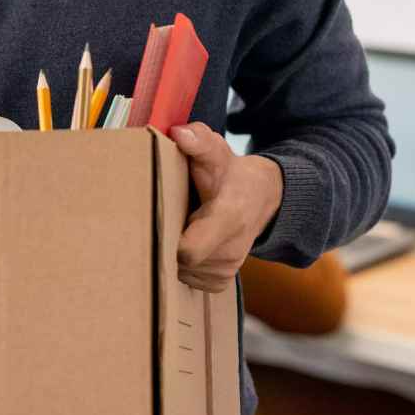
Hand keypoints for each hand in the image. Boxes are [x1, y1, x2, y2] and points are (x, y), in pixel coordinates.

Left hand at [168, 122, 283, 292]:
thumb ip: (198, 141)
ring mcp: (227, 269)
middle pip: (178, 263)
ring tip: (173, 228)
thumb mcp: (217, 152)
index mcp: (228, 217)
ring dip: (170, 254)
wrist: (263, 198)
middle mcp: (230, 250)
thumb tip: (177, 133)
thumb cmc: (230, 173)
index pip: (189, 250)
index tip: (150, 223)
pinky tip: (183, 242)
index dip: (165, 241)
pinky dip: (181, 265)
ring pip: (180, 273)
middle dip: (162, 243)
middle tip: (153, 220)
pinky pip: (188, 281)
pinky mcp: (221, 282)